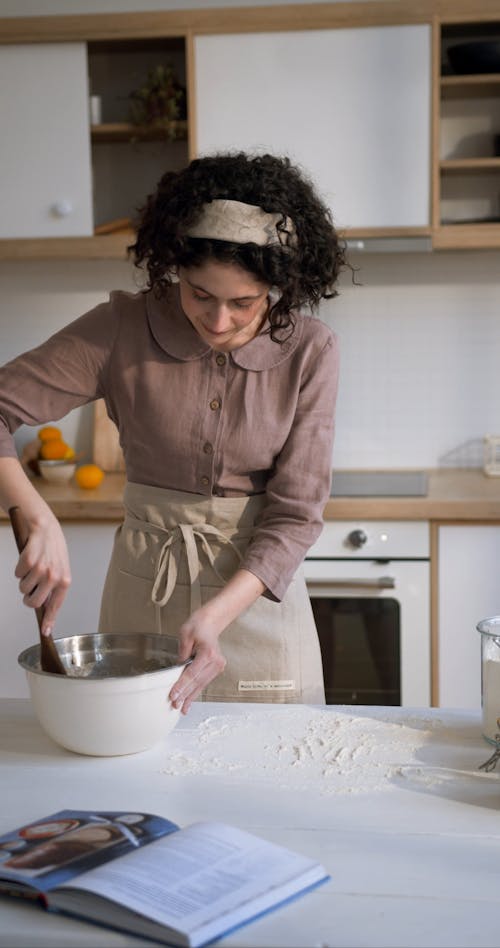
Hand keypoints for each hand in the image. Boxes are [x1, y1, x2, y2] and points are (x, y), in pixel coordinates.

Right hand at [14, 513, 70, 634]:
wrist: (44, 525)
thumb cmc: (53, 546)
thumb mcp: (60, 567)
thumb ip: (54, 586)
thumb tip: (46, 605)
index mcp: (65, 580)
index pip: (55, 606)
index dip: (48, 620)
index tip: (45, 632)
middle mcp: (54, 576)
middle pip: (34, 602)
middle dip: (28, 597)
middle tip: (30, 586)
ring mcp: (41, 569)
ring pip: (23, 588)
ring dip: (23, 579)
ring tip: (32, 566)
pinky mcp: (29, 560)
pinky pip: (17, 574)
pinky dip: (19, 568)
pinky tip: (27, 558)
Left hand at [168, 569, 265, 713]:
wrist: (211, 622)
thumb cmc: (199, 625)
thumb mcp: (185, 636)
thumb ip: (182, 654)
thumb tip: (177, 671)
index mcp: (208, 653)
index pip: (192, 674)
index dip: (181, 686)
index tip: (173, 695)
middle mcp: (215, 661)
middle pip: (197, 682)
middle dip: (185, 695)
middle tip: (175, 705)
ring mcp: (218, 666)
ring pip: (202, 685)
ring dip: (191, 697)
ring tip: (182, 708)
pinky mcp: (216, 668)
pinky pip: (204, 682)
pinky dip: (196, 691)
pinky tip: (190, 700)